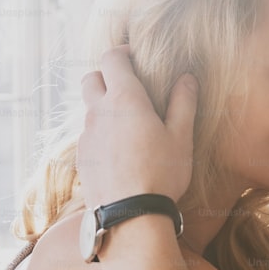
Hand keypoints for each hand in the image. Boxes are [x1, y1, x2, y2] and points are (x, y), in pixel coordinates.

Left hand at [78, 46, 197, 205]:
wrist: (131, 216)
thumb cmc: (162, 173)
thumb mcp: (181, 137)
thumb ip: (183, 103)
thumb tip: (187, 78)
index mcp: (124, 99)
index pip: (111, 59)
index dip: (122, 53)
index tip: (135, 57)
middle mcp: (98, 112)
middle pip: (90, 79)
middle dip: (106, 76)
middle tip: (128, 88)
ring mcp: (86, 136)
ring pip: (88, 109)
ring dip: (103, 107)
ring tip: (127, 124)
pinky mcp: (81, 158)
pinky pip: (88, 135)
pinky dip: (100, 134)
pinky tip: (119, 152)